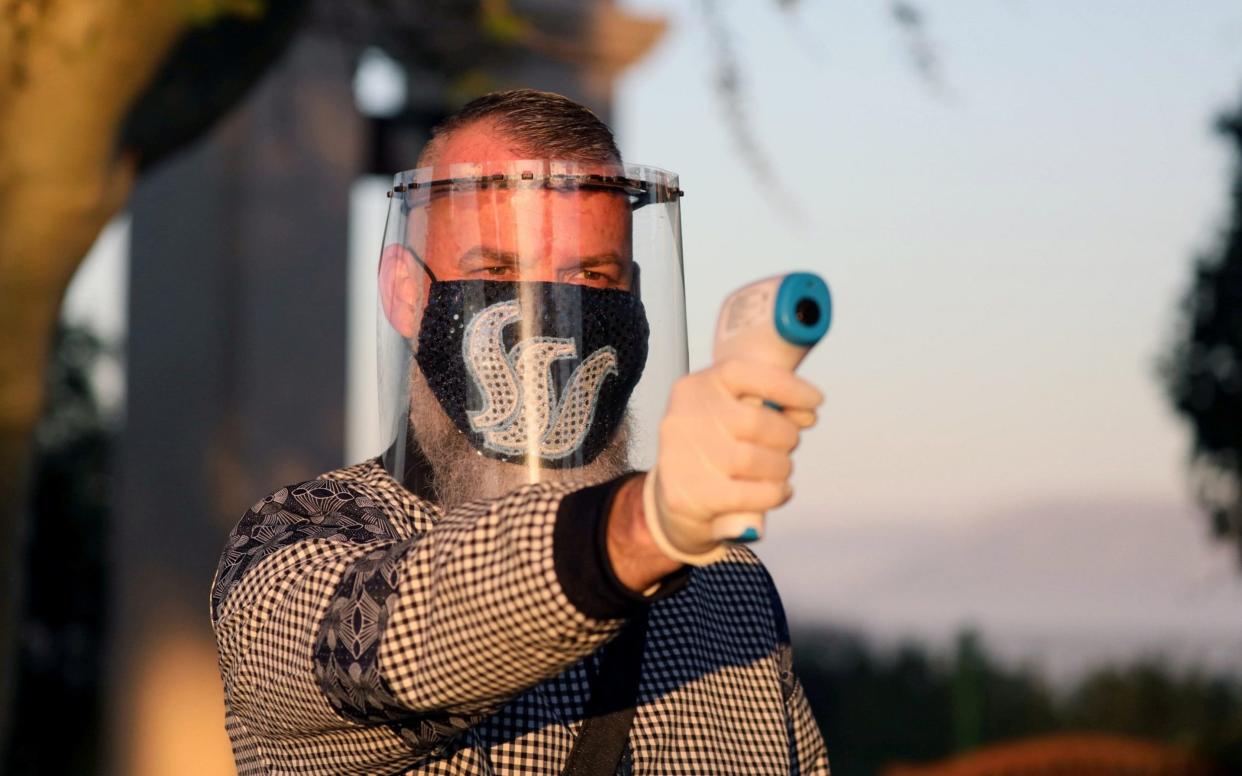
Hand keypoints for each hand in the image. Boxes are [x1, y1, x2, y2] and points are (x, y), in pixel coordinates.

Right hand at [643, 358, 821, 565]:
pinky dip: (774, 494)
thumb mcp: (731, 414)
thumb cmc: (713, 449)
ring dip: (781, 468)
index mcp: (696, 387)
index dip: (788, 386)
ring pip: (755, 460)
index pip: (745, 374)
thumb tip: (807, 414)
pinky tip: (777, 491)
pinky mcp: (687, 494)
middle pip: (757, 422)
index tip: (816, 400)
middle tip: (787, 446)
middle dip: (787, 436)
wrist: (675, 498)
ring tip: (780, 471)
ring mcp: (683, 457)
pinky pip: (750, 493)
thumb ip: (767, 406)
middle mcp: (685, 417)